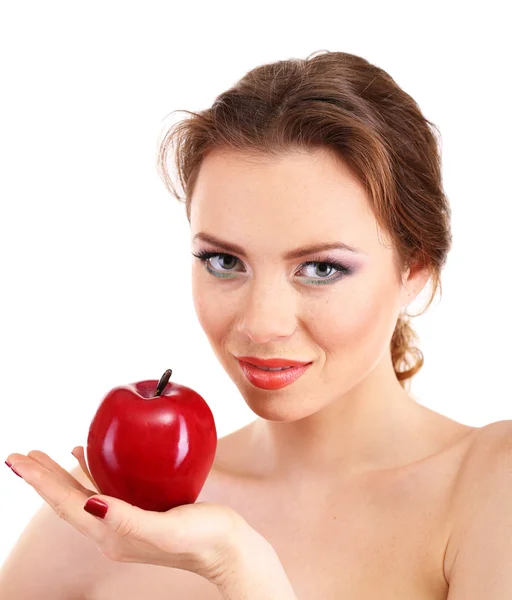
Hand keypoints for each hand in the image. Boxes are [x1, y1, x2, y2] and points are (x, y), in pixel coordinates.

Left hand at [5, 447, 250, 584]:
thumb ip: (129, 519)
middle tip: (20, 454)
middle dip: (42, 477)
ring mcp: (126, 521)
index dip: (40, 482)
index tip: (18, 459)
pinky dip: (90, 472)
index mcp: (112, 535)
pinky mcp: (141, 512)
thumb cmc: (203, 539)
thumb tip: (90, 501)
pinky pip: (106, 488)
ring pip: (83, 493)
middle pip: (67, 499)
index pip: (66, 505)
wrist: (229, 549)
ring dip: (60, 475)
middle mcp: (112, 530)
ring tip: (43, 455)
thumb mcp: (167, 529)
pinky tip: (86, 457)